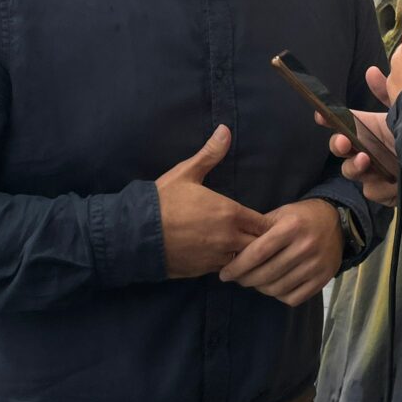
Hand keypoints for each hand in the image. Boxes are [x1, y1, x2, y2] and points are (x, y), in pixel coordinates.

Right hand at [156, 125, 267, 278]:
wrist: (134, 233)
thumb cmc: (163, 200)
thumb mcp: (187, 172)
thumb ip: (210, 153)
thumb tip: (225, 129)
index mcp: (229, 213)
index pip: (263, 223)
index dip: (267, 223)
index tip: (267, 220)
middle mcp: (228, 238)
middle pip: (258, 245)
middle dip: (260, 240)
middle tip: (259, 235)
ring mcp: (215, 257)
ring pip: (242, 260)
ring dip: (244, 253)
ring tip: (244, 246)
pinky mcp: (202, 271)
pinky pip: (224, 269)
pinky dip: (227, 263)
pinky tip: (223, 254)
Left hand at [218, 198, 342, 306]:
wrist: (337, 221)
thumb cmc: (302, 216)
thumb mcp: (281, 213)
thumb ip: (259, 229)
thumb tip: (233, 247)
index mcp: (291, 227)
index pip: (258, 253)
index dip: (238, 266)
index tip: (225, 274)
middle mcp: (305, 246)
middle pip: (266, 273)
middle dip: (245, 280)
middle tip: (237, 278)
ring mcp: (315, 265)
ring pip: (278, 288)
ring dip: (260, 288)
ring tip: (254, 282)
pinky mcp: (323, 279)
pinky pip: (293, 298)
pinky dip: (279, 296)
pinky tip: (274, 286)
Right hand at [319, 69, 401, 206]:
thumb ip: (386, 93)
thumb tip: (370, 70)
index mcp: (367, 130)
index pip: (342, 123)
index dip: (328, 118)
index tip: (320, 115)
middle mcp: (365, 150)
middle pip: (340, 148)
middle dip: (338, 144)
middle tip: (346, 141)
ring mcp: (371, 173)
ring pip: (351, 171)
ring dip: (356, 166)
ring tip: (366, 160)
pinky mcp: (382, 192)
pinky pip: (373, 191)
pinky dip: (384, 186)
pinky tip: (400, 180)